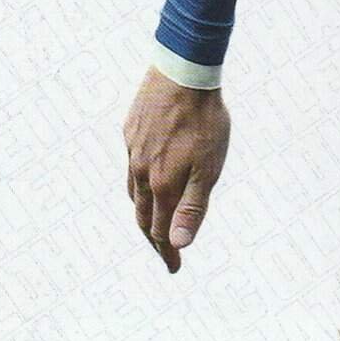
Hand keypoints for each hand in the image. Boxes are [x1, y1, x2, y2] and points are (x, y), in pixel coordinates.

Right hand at [123, 67, 230, 274]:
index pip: (160, 231)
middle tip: (164, 252)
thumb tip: (178, 244)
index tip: (175, 268)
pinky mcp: (131, 130)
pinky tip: (148, 176)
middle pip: (143, 215)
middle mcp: (141, 171)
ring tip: (154, 221)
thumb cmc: (204, 122)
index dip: (168, 252)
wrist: (183, 73)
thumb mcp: (207, 170)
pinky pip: (132, 164)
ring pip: (133, 190)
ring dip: (144, 211)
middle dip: (154, 238)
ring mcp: (133, 149)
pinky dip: (139, 180)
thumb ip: (192, 208)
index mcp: (161, 185)